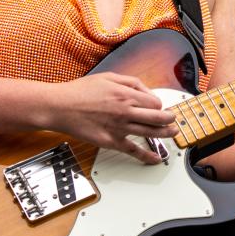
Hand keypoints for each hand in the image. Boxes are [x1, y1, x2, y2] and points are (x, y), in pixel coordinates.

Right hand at [47, 72, 178, 163]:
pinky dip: (146, 156)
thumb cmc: (81, 91)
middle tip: (173, 120)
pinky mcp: (111, 141)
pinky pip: (133, 150)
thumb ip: (131, 82)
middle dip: (169, 119)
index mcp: (127, 95)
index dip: (158, 104)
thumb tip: (147, 91)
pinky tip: (156, 158)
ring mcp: (120, 128)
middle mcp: (126, 112)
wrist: (60, 107)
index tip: (157, 106)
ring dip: (165, 134)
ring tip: (173, 133)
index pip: (155, 102)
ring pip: (150, 133)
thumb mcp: (109, 77)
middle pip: (158, 117)